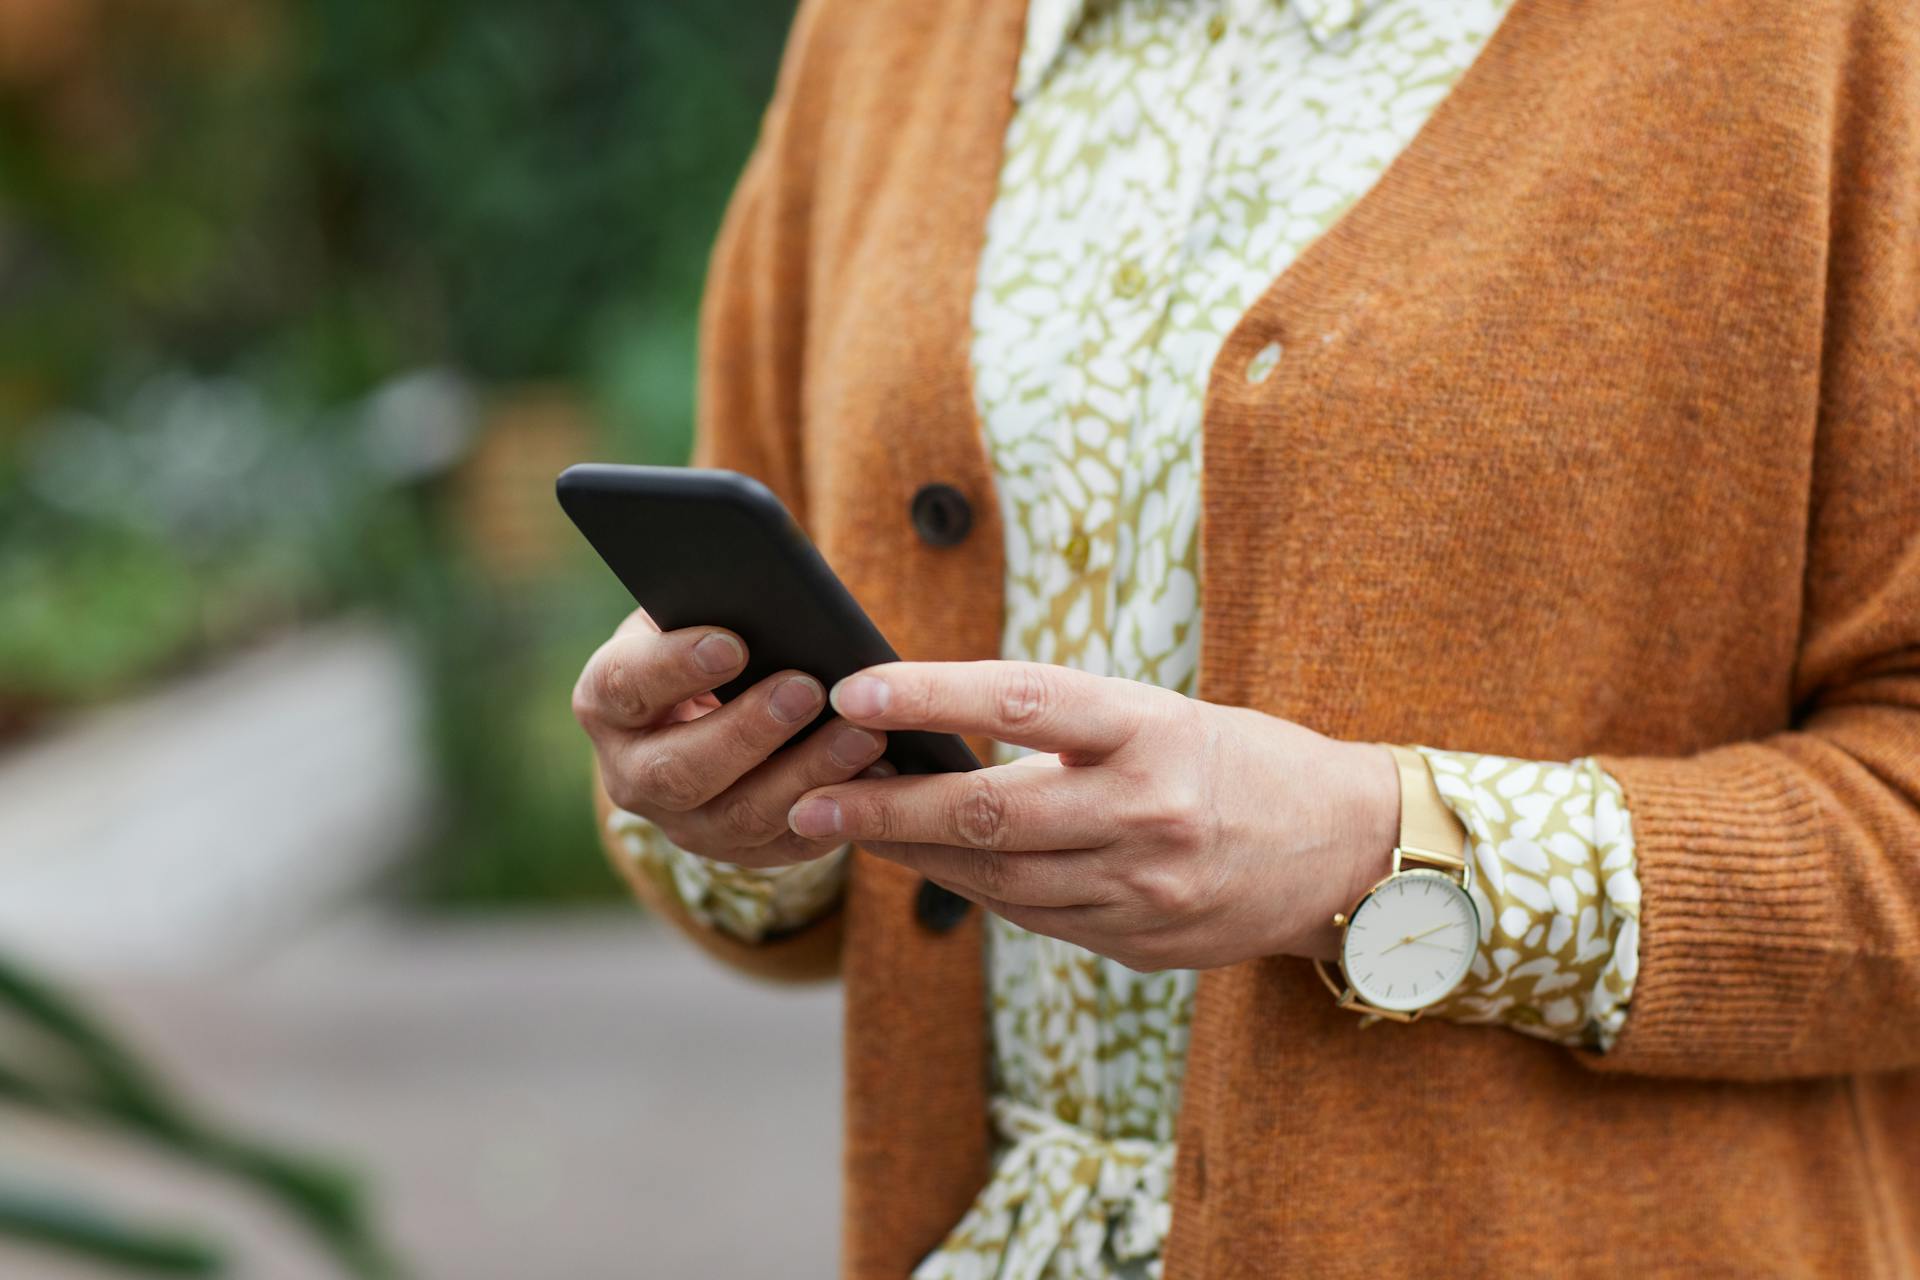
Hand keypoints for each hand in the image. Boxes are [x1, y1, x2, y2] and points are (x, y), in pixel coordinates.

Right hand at [573, 607, 891, 866]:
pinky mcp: (738, 852)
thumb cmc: (706, 642)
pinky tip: (879, 776)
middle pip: (679, 770)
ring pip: (740, 816)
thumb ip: (715, 606)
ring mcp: (683, 824)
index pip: (625, 686)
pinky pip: (789, 844)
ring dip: (806, 775)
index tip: (732, 643)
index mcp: (607, 703)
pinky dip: (838, 812)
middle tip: (807, 689)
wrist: (711, 711)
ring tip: (863, 735)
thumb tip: (771, 592)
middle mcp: (632, 774)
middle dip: (747, 731)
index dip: (674, 666)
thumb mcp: (694, 616)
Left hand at [784, 661, 1400, 969]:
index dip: (932, 694)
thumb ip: (1066, 730)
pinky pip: (1034, 916)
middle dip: (888, 812)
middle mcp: (1149, 813)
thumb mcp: (1164, 716)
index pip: (1024, 701)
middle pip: (990, 814)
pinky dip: (975, 890)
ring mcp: (1146, 889)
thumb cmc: (1239, 760)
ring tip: (848, 832)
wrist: (1347, 851)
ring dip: (914, 858)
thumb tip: (939, 734)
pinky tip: (932, 868)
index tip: (855, 689)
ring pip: (998, 878)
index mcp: (1155, 731)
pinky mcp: (1143, 942)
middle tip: (810, 802)